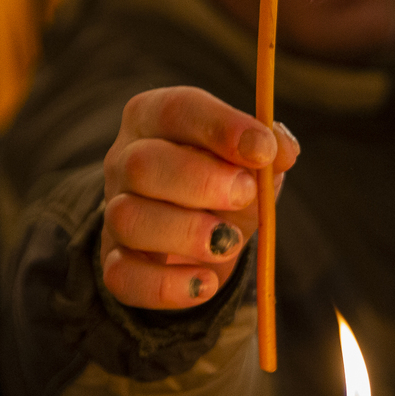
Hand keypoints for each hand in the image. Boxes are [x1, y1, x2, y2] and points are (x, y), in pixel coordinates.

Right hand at [101, 85, 298, 308]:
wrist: (196, 236)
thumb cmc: (225, 183)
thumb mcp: (252, 161)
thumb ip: (270, 151)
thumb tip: (281, 150)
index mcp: (154, 118)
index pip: (177, 110)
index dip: (221, 127)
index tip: (263, 150)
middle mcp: (124, 160)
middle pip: (142, 164)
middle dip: (201, 181)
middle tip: (246, 195)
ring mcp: (113, 212)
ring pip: (128, 219)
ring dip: (186, 232)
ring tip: (229, 241)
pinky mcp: (114, 261)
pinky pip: (122, 276)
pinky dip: (166, 286)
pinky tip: (204, 284)